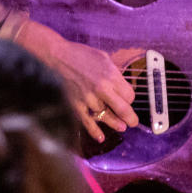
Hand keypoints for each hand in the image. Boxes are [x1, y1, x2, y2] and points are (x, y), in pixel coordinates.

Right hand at [15, 20, 138, 141]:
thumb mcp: (105, 58)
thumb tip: (122, 85)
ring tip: (121, 127)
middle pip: (122, 109)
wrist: (58, 56)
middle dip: (131, 118)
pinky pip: (87, 121)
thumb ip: (115, 73)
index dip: (130, 99)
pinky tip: (101, 137)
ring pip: (106, 116)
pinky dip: (94, 131)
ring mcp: (88, 98)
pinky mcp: (76, 104)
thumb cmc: (81, 55)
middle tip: (133, 122)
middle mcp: (102, 89)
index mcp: (111, 76)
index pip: (129, 95)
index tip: (128, 99)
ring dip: (114, 122)